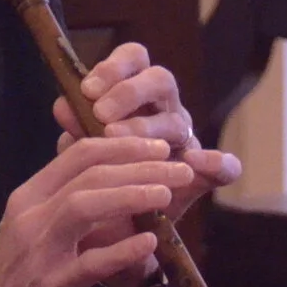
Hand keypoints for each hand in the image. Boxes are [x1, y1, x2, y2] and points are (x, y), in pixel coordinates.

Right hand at [0, 135, 193, 286]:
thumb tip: (112, 177)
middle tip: (178, 166)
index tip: (158, 148)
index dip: (123, 146)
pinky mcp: (51, 286)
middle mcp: (30, 216)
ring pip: (84, 206)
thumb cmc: (18, 275)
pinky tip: (150, 242)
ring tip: (167, 193)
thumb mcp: (33, 228)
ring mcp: (39, 250)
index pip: (78, 154)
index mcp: (28, 197)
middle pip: (88, 175)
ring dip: (130, 195)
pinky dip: (122, 250)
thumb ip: (65, 201)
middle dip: (139, 165)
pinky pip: (90, 263)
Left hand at [52, 43, 240, 234]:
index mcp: (134, 95)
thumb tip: (63, 105)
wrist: (106, 228)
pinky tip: (194, 163)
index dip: (113, 67)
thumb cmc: (94, 176)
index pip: (134, 59)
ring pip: (177, 122)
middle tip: (100, 115)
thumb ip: (76, 127)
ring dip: (147, 128)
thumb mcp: (79, 149)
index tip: (87, 89)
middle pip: (160, 80)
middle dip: (129, 93)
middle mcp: (163, 111)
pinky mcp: (202, 175)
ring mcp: (184, 140)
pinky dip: (216, 163)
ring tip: (117, 140)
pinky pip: (223, 167)